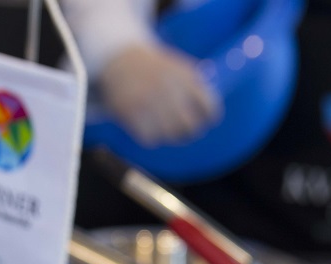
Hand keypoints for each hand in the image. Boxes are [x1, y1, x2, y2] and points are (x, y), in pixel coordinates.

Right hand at [98, 43, 222, 145]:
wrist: (119, 57)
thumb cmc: (154, 69)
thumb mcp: (179, 68)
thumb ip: (196, 89)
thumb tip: (211, 117)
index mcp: (185, 77)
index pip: (208, 107)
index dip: (209, 117)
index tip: (204, 120)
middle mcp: (169, 88)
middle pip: (190, 126)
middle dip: (189, 131)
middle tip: (184, 130)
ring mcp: (149, 101)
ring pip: (170, 134)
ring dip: (170, 135)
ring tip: (165, 129)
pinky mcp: (131, 112)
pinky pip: (149, 138)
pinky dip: (150, 137)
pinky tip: (148, 128)